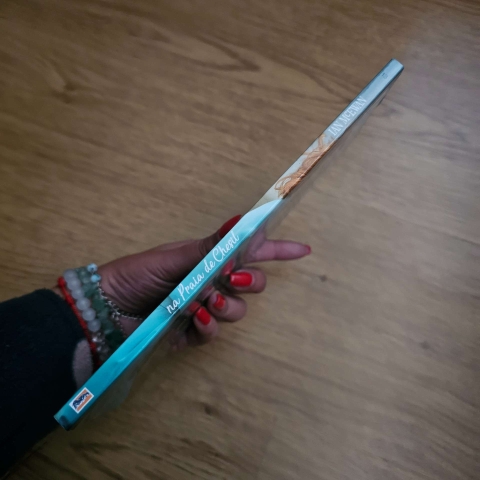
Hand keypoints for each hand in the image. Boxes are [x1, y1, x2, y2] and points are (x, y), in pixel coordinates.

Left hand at [98, 216, 310, 348]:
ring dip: (227, 307)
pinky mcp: (192, 332)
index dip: (277, 251)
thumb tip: (240, 222)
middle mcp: (211, 283)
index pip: (250, 252)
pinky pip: (215, 333)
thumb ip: (210, 247)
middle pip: (252, 285)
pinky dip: (208, 327)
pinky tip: (193, 320)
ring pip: (237, 311)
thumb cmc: (138, 275)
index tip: (303, 250)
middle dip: (250, 283)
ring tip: (204, 304)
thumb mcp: (174, 257)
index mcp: (209, 259)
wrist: (107, 310)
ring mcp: (204, 308)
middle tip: (233, 280)